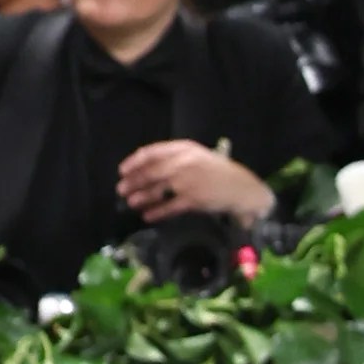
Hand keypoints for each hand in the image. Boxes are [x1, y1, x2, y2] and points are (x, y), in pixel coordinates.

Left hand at [114, 139, 271, 220]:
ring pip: (157, 189)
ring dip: (141, 196)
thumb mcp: (197, 156)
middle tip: (122, 189)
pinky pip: (169, 206)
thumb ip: (175, 157)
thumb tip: (148, 168)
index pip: (151, 152)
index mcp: (183, 148)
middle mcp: (183, 162)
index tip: (123, 170)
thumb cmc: (218, 171)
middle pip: (150, 171)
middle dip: (133, 181)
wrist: (242, 188)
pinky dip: (156, 212)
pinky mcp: (193, 199)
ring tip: (131, 202)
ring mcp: (187, 181)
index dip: (134, 162)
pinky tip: (147, 215)